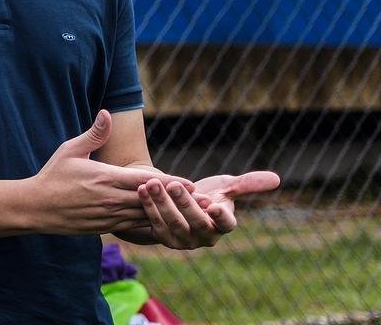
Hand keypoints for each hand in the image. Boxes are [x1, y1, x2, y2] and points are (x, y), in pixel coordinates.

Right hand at [30, 111, 196, 235]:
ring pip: (146, 217)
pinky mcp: (106, 228)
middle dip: (176, 202)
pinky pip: (135, 228)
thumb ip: (94, 133)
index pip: (146, 180)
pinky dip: (151, 226)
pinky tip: (165, 225)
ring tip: (191, 215)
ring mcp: (110, 216)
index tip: (191, 184)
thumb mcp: (70, 150)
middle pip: (152, 201)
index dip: (170, 183)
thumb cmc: (53, 175)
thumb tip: (107, 113)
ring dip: (168, 215)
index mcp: (106, 177)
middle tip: (202, 202)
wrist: (36, 207)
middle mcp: (111, 199)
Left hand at [138, 170, 279, 249]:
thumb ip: (248, 183)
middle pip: (196, 223)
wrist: (179, 201)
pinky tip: (142, 190)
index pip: (227, 224)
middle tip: (172, 184)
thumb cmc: (208, 193)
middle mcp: (206, 237)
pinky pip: (156, 225)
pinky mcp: (165, 239)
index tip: (214, 204)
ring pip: (174, 224)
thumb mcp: (226, 186)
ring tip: (152, 184)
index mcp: (224, 225)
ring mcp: (185, 241)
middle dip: (183, 203)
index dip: (222, 216)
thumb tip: (277, 178)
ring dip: (162, 204)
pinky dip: (149, 207)